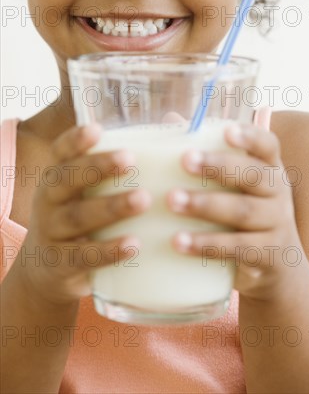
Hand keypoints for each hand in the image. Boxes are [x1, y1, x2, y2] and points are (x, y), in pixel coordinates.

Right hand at [19, 124, 150, 304]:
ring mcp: (51, 232)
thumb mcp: (91, 191)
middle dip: (98, 167)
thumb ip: (124, 163)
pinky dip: (108, 251)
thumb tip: (174, 120)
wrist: (50, 272)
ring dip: (111, 207)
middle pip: (66, 179)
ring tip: (143, 199)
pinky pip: (83, 256)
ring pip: (77, 216)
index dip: (75, 140)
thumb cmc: (85, 218)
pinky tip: (134, 245)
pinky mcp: (60, 265)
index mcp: (58, 175)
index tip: (98, 129)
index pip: (60, 151)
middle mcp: (49, 200)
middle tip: (130, 159)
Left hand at [167, 123, 301, 299]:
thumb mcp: (235, 184)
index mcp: (270, 168)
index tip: (226, 130)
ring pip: (243, 211)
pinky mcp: (269, 255)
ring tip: (171, 200)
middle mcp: (279, 192)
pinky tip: (179, 242)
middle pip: (253, 175)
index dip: (250, 136)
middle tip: (185, 160)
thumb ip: (208, 151)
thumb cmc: (244, 212)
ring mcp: (278, 224)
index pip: (268, 145)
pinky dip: (207, 245)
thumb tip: (171, 118)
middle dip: (219, 166)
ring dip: (205, 205)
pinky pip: (238, 248)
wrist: (276, 265)